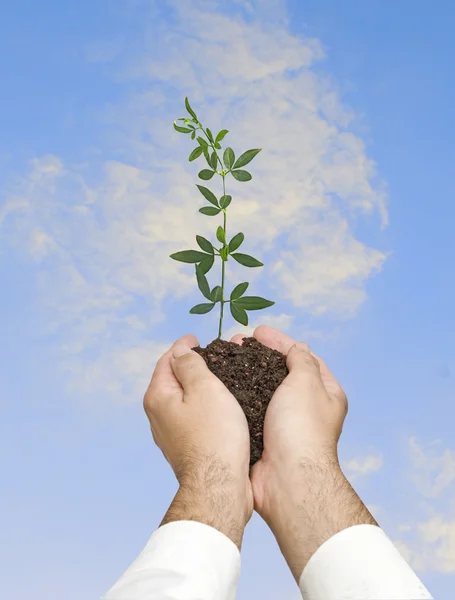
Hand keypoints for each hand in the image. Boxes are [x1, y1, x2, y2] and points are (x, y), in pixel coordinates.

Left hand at [143, 334, 252, 547]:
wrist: (219, 485)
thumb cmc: (215, 436)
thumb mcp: (204, 388)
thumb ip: (190, 365)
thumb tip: (180, 351)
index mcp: (158, 396)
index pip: (167, 360)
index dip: (183, 346)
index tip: (197, 338)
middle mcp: (158, 415)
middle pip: (173, 380)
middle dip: (190, 365)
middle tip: (213, 356)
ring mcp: (170, 434)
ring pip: (183, 400)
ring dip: (198, 387)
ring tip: (219, 378)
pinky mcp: (185, 447)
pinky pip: (192, 417)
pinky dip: (203, 406)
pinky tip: (220, 407)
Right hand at [230, 326, 375, 576]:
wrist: (287, 479)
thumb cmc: (301, 428)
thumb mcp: (306, 383)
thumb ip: (301, 361)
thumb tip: (299, 348)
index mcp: (325, 393)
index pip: (303, 357)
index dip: (280, 342)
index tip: (257, 331)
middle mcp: (306, 407)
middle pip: (280, 373)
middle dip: (259, 356)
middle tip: (236, 343)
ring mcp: (283, 422)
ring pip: (261, 390)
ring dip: (245, 373)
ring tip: (224, 360)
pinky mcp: (263, 435)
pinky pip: (249, 409)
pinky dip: (237, 396)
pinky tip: (221, 386)